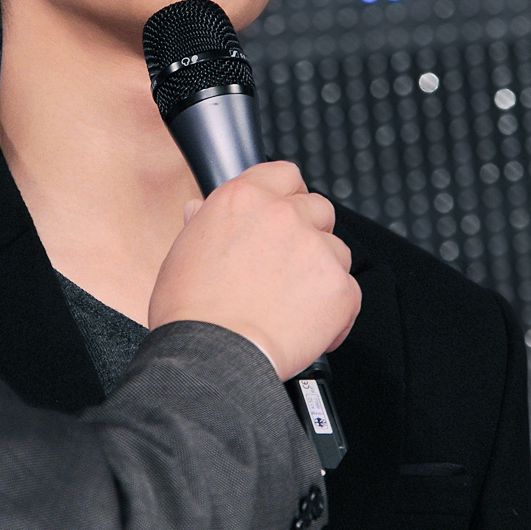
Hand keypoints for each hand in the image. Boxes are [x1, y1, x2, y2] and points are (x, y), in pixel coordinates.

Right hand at [148, 162, 360, 381]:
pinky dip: (334, 311)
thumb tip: (199, 211)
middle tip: (287, 265)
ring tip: (292, 303)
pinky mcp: (339, 288)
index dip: (286, 195)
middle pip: (318, 208)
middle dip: (308, 233)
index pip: (284, 174)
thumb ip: (202, 224)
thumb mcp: (181, 253)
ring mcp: (316, 250)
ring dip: (321, 271)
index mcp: (244, 199)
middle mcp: (284, 216)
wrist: (212, 356)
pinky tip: (307, 327)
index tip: (284, 213)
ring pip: (336, 250)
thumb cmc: (190, 312)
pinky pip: (349, 292)